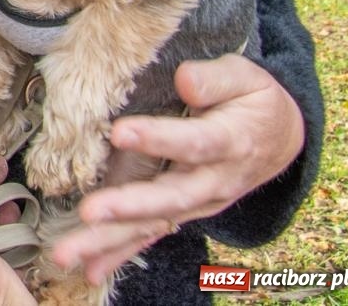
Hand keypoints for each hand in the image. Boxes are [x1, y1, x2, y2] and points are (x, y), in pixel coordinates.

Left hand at [52, 54, 303, 284]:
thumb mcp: (247, 78)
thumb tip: (185, 80)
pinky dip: (119, 254)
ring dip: (109, 240)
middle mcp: (212, 181)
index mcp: (231, 142)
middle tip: (89, 213)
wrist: (278, 140)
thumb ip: (216, 78)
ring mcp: (196, 203)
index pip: (193, 143)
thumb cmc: (253, 102)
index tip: (119, 132)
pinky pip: (149, 235)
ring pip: (152, 224)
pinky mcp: (181, 212)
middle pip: (169, 198)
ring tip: (69, 252)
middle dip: (127, 207)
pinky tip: (90, 269)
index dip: (158, 139)